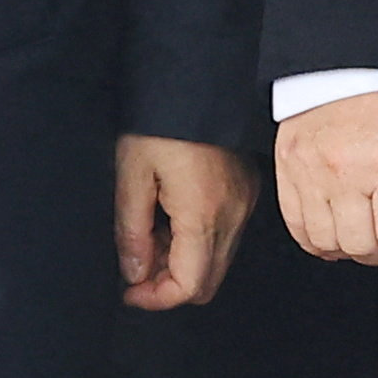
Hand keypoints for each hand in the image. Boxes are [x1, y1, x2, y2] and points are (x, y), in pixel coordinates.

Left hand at [115, 136, 251, 308]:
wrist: (199, 79)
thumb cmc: (160, 122)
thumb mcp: (131, 175)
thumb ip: (131, 232)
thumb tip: (134, 273)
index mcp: (204, 214)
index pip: (189, 285)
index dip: (156, 298)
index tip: (128, 291)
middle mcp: (233, 215)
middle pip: (207, 281)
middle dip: (168, 283)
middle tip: (136, 261)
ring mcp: (245, 204)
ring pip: (217, 261)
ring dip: (181, 261)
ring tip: (149, 231)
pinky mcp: (248, 191)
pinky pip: (226, 236)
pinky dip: (197, 241)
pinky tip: (171, 215)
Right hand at [277, 87, 377, 266]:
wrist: (354, 58)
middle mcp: (347, 172)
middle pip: (363, 249)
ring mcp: (311, 172)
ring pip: (328, 244)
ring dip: (351, 246)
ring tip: (366, 227)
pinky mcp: (288, 169)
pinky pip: (298, 227)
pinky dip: (318, 238)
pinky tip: (338, 226)